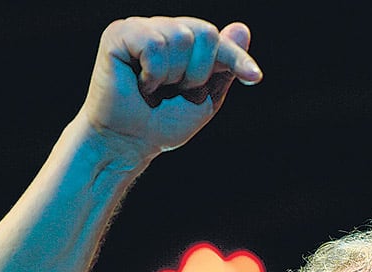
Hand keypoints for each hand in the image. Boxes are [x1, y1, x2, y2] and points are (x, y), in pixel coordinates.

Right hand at [77, 16, 262, 159]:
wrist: (128, 143)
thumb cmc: (162, 124)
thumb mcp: (205, 98)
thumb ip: (224, 66)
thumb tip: (242, 27)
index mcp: (183, 43)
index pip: (217, 39)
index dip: (237, 58)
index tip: (254, 78)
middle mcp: (162, 29)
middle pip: (204, 33)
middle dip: (197, 72)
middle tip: (174, 91)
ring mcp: (139, 28)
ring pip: (179, 36)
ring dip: (173, 74)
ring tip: (154, 88)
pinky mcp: (117, 33)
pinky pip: (154, 43)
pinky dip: (153, 72)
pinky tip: (139, 83)